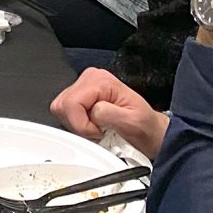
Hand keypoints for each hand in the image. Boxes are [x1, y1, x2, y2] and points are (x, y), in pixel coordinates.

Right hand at [50, 68, 168, 158]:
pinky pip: (65, 113)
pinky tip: (92, 126)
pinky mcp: (80, 97)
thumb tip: (91, 111)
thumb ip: (109, 113)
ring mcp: (83, 88)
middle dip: (78, 124)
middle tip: (97, 131)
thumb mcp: (133, 122)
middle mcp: (89, 79)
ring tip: (97, 129)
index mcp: (101, 80)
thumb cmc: (146, 128)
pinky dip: (76, 124)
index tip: (98, 132)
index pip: (71, 103)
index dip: (82, 124)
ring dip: (77, 125)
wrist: (151, 132)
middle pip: (62, 105)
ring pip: (60, 109)